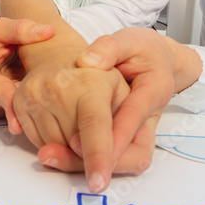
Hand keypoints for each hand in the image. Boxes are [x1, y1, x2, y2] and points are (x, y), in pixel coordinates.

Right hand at [0, 18, 53, 132]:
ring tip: (52, 99)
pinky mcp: (1, 113)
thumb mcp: (1, 28)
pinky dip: (32, 107)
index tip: (31, 117)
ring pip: (17, 112)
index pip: (2, 93)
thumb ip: (21, 28)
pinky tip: (44, 99)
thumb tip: (46, 32)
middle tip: (57, 109)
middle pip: (12, 107)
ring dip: (34, 107)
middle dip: (33, 106)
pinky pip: (20, 113)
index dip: (19, 104)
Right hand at [13, 63, 129, 190]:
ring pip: (52, 148)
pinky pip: (36, 142)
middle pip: (72, 145)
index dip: (98, 157)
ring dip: (67, 149)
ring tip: (77, 125)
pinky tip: (61, 124)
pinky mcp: (18, 102)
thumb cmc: (100, 79)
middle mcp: (58, 87)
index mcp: (91, 84)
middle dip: (87, 154)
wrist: (62, 56)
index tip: (99, 184)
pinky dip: (51, 143)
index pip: (94, 127)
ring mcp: (34, 94)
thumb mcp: (124, 95)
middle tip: (98, 140)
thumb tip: (95, 155)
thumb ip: (121, 128)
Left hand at [37, 27, 197, 181]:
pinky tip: (54, 152)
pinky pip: (111, 160)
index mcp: (153, 91)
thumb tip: (88, 61)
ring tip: (48, 156)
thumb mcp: (129, 41)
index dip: (109, 136)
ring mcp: (141, 135)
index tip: (80, 145)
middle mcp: (150, 119)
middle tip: (55, 156)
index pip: (132, 117)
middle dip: (95, 160)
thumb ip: (110, 48)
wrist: (156, 63)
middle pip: (131, 154)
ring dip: (84, 164)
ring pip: (122, 163)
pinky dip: (83, 160)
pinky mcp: (128, 143)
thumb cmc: (142, 51)